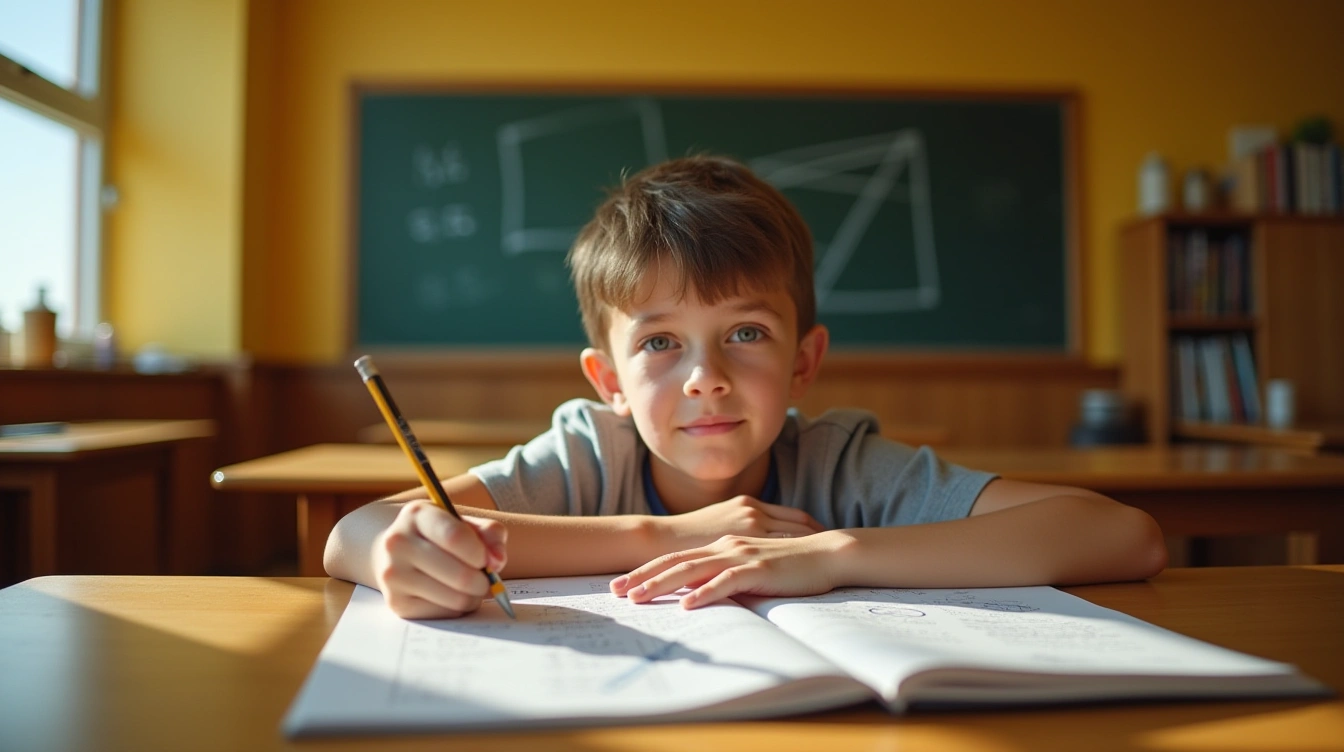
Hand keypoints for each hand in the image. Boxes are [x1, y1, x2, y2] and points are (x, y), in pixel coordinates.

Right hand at [371, 500, 507, 618]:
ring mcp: (393, 575)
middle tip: (486, 580)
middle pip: (460, 574)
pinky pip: (445, 614)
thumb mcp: (464, 523)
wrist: (398, 553)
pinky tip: (453, 596)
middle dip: (483, 581)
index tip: (488, 560)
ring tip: (472, 588)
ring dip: (474, 597)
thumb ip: (490, 534)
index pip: (455, 537)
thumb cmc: (439, 536)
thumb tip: (496, 561)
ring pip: (455, 598)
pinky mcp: (397, 604)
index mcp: (417, 515)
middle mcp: (398, 543)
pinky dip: (458, 609)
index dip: (481, 553)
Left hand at [611, 531, 847, 608]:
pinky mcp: (760, 568)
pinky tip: (688, 604)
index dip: (647, 571)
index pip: (676, 558)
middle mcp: (726, 545)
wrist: (827, 553)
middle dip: (643, 577)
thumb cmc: (790, 565)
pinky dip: (705, 592)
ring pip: (693, 569)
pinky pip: (726, 581)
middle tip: (615, 592)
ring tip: (639, 599)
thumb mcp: (750, 569)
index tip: (622, 585)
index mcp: (722, 545)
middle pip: (676, 562)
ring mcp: (742, 555)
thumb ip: (725, 576)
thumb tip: (698, 593)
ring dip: (663, 585)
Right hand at [654, 495, 825, 550]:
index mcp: (748, 506)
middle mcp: (753, 512)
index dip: (811, 527)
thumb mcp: (716, 527)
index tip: (826, 538)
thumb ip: (737, 533)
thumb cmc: (682, 537)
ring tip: (835, 564)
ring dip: (816, 549)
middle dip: (821, 537)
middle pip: (801, 524)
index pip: (792, 516)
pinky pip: (778, 553)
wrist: (658, 539)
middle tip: (841, 550)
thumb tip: (755, 547)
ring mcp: (748, 527)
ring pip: (795, 537)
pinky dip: (796, 562)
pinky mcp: (740, 544)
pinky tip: (810, 575)